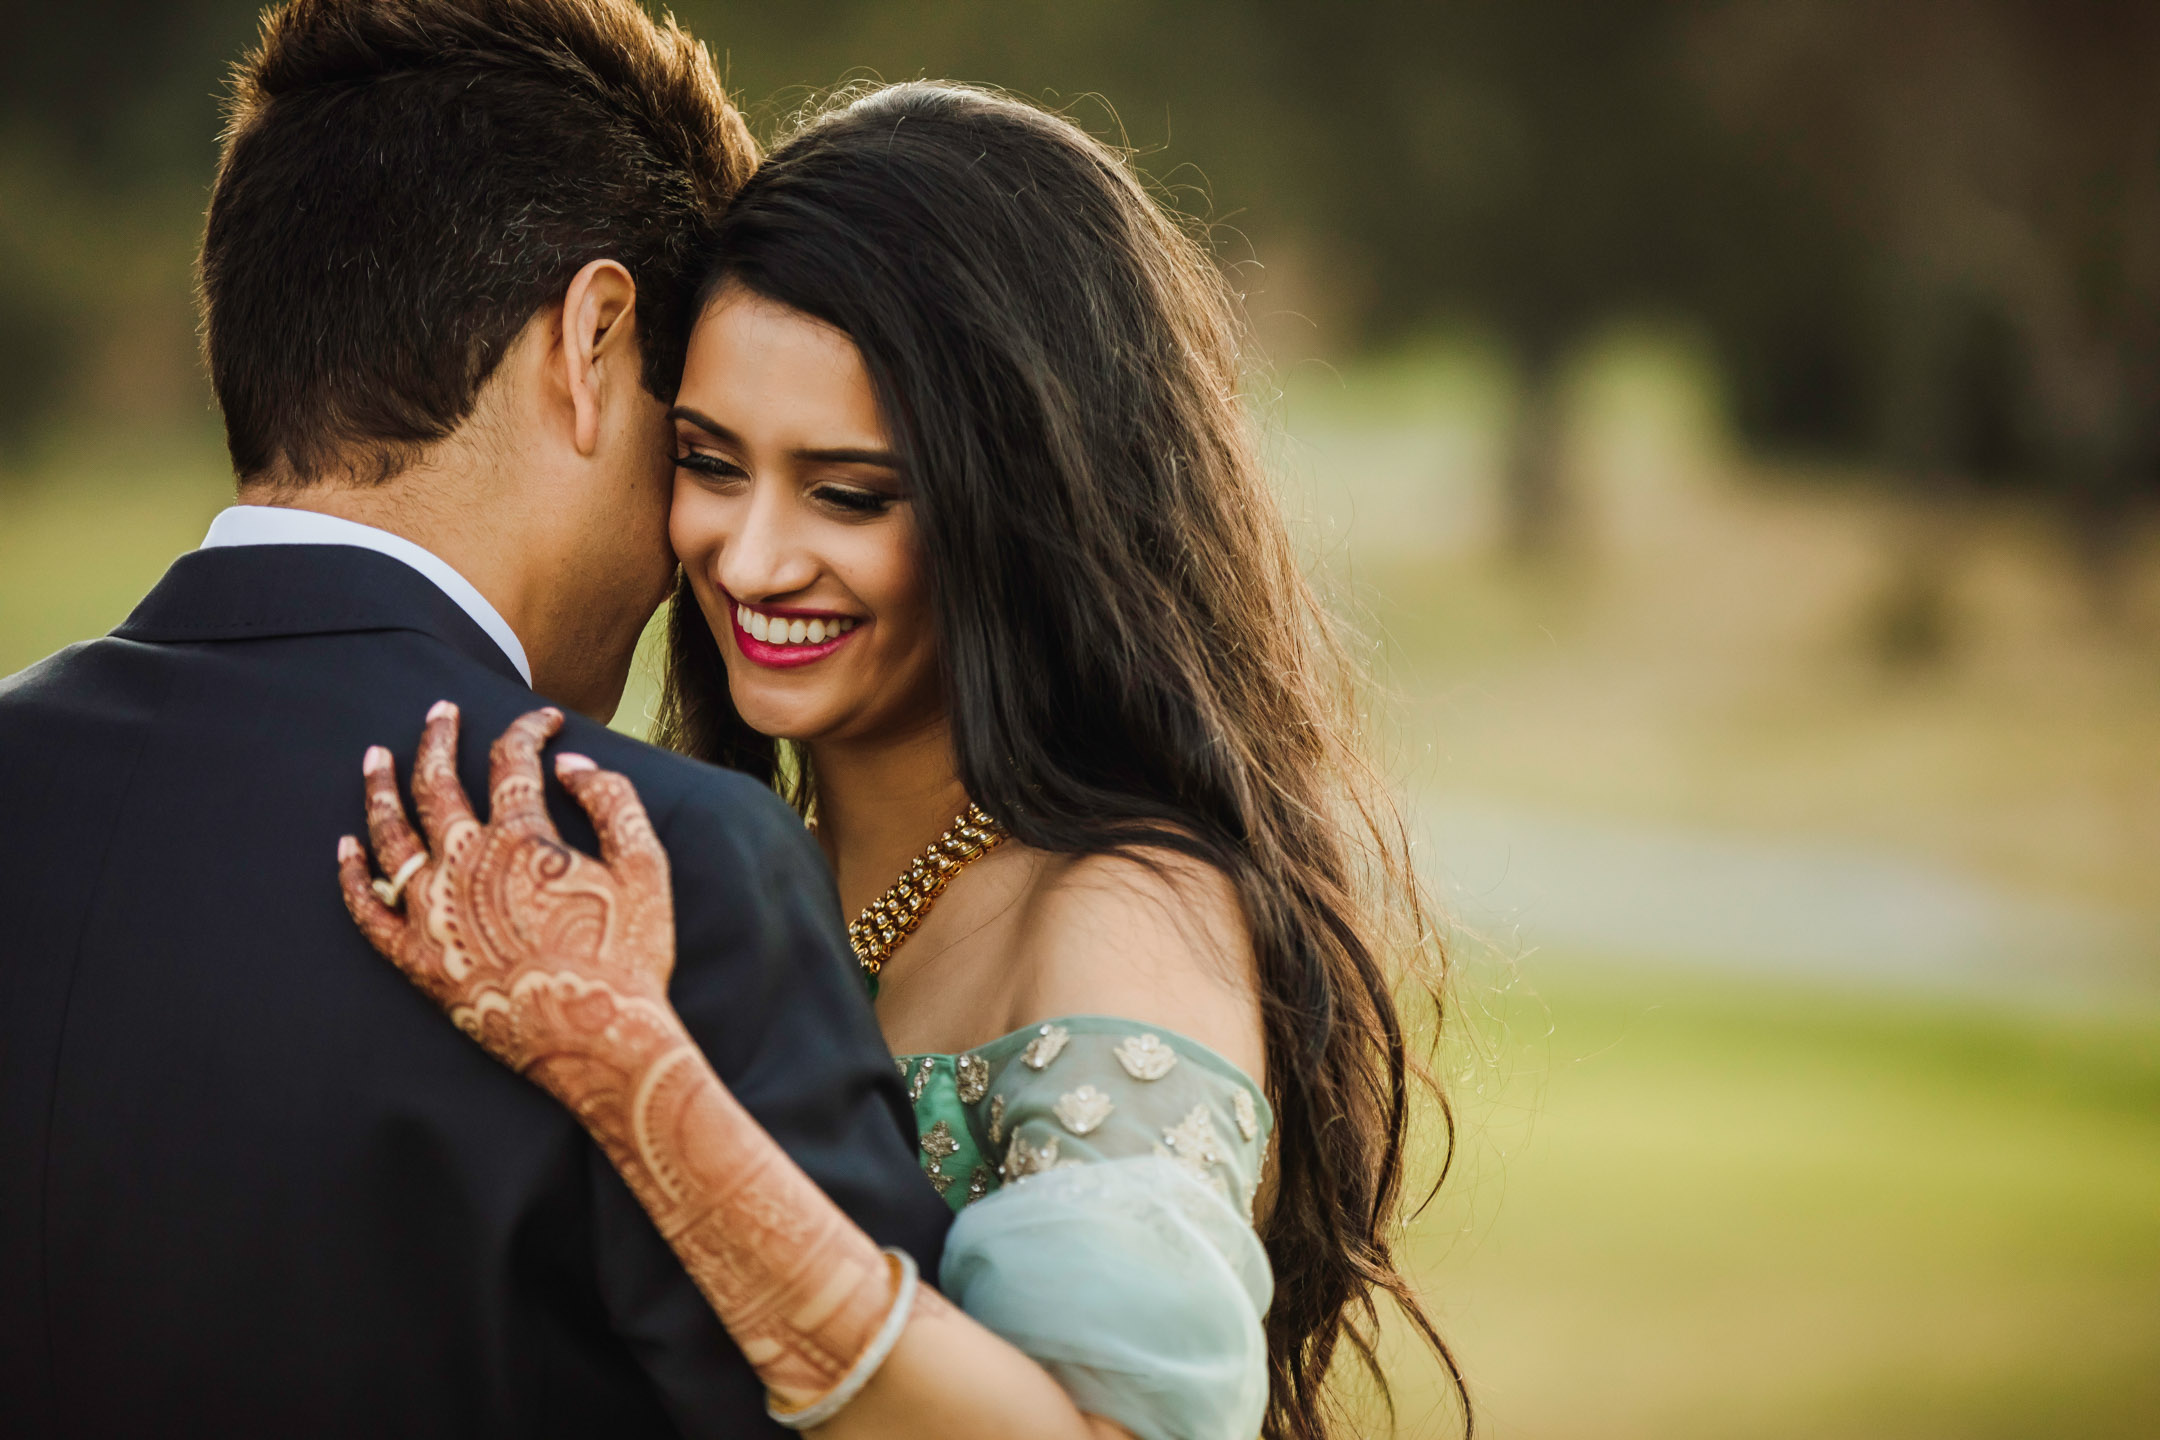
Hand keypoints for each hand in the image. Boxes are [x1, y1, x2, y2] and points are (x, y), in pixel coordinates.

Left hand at [338, 703, 682, 1100]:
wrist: (599, 1041)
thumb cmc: (629, 955)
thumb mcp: (645, 866)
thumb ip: (612, 801)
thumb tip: (570, 764)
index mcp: (521, 838)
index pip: (513, 759)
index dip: (528, 728)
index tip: (543, 719)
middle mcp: (465, 866)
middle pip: (436, 784)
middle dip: (438, 738)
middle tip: (438, 712)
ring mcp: (432, 915)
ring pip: (391, 837)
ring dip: (379, 789)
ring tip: (373, 757)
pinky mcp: (417, 962)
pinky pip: (367, 913)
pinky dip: (353, 877)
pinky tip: (345, 849)